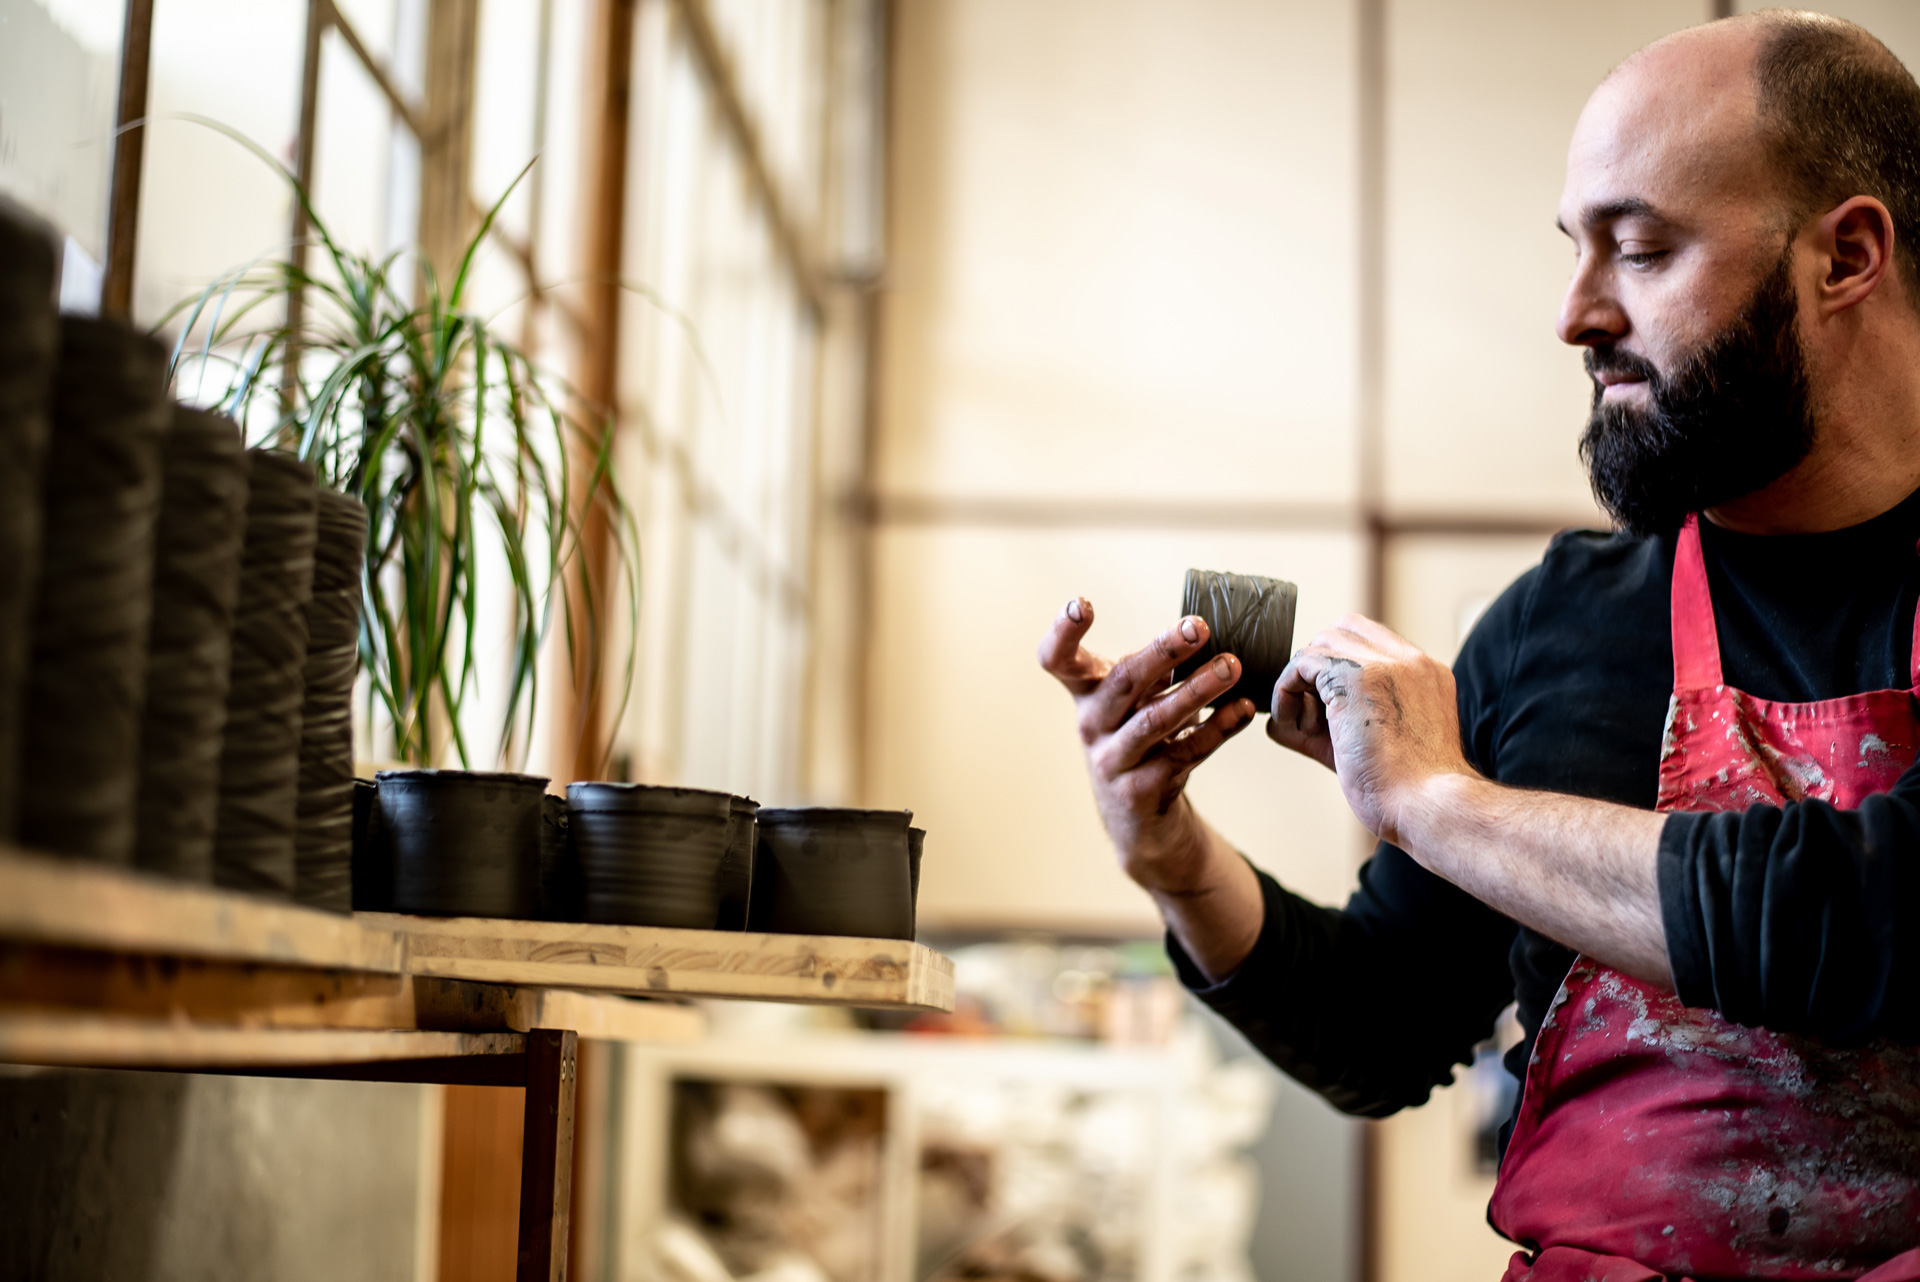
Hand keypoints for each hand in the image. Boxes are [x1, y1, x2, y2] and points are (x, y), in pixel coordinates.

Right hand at [1037, 597, 1257, 892]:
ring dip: (1197, 690)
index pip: (1058, 660)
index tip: (1081, 605)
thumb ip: (1159, 666)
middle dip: (1162, 651)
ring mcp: (1112, 760)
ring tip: (1231, 667)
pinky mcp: (1140, 791)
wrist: (1140, 822)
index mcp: (1086, 694)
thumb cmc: (1142, 742)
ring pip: (1156, 720)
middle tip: (1199, 627)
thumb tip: (1204, 625)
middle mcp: (1091, 725)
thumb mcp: (1138, 701)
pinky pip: (1183, 754)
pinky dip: (1217, 730)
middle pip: (1121, 682)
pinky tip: (1242, 709)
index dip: (1063, 633)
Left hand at [1267, 614, 1473, 844]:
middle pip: (1342, 632)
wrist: (1428, 807)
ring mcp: (1385, 663)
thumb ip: (1338, 723)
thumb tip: (1279, 723)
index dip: (1337, 667)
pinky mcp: (1355, 676)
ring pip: (1320, 645)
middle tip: (1312, 714)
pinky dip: (1286, 691)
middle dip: (1318, 668)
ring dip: (1302, 683)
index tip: (1325, 705)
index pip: (1370, 642)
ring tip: (1304, 727)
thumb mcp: (1377, 745)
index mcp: (1425, 674)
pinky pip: (1301, 663)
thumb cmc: (1407, 791)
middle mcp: (1410, 661)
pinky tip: (1291, 723)